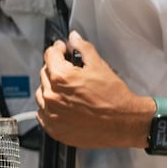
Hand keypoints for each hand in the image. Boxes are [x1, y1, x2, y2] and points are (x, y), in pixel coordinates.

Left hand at [36, 30, 148, 147]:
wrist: (125, 123)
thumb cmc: (115, 98)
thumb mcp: (100, 66)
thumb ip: (83, 48)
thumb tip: (74, 38)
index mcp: (61, 78)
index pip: (49, 55)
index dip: (58, 49)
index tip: (63, 50)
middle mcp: (52, 96)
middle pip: (45, 72)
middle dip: (56, 68)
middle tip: (70, 70)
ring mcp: (51, 114)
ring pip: (41, 92)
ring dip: (50, 87)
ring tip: (68, 89)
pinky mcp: (53, 128)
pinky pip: (42, 112)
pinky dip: (50, 107)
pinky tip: (64, 105)